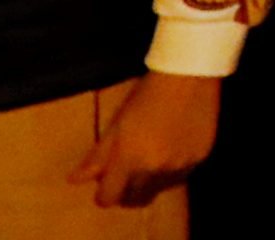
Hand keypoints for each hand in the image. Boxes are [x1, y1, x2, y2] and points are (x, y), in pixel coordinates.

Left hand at [76, 70, 221, 207]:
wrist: (189, 75)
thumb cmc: (146, 94)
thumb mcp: (117, 123)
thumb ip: (98, 156)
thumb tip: (74, 180)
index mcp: (128, 159)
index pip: (109, 197)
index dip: (104, 194)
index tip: (106, 185)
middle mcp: (154, 168)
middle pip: (135, 199)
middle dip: (128, 191)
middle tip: (128, 173)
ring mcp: (179, 165)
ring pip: (159, 188)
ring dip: (152, 180)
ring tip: (154, 155)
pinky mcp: (200, 158)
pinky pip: (181, 175)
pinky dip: (174, 168)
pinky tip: (174, 146)